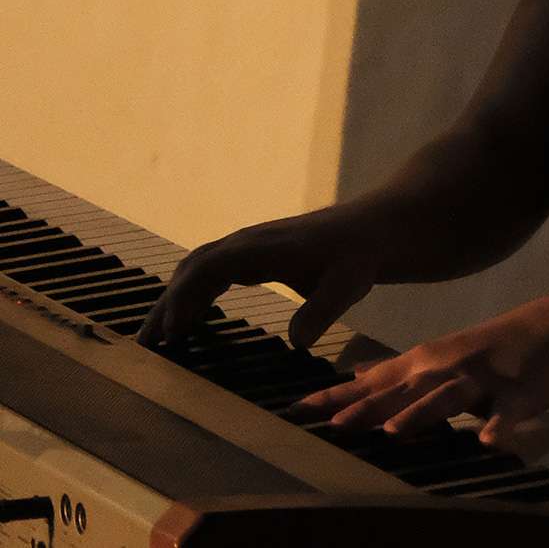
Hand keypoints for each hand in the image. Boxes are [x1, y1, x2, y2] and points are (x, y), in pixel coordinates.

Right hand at [137, 206, 376, 349]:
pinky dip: (193, 295)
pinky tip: (187, 324)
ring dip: (175, 300)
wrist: (373, 230)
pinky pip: (213, 273)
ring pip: (199, 269)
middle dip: (167, 303)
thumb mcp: (348, 284)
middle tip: (145, 347)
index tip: (171, 332)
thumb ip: (323, 310)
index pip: (210, 266)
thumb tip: (296, 342)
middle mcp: (250, 242)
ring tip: (155, 341)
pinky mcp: (256, 256)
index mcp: (264, 246)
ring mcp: (250, 247)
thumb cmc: (359, 256)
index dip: (186, 296)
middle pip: (194, 267)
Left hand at [288, 296, 548, 449]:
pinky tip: (487, 442)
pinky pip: (506, 415)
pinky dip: (496, 428)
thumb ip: (398, 371)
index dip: (336, 396)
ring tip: (395, 432)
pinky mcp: (517, 396)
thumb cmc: (489, 349)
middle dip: (367, 408)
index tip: (298, 410)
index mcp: (425, 362)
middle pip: (401, 391)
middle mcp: (447, 367)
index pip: (371, 381)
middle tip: (333, 426)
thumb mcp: (438, 355)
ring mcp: (482, 380)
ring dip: (421, 415)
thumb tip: (355, 376)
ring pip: (447, 399)